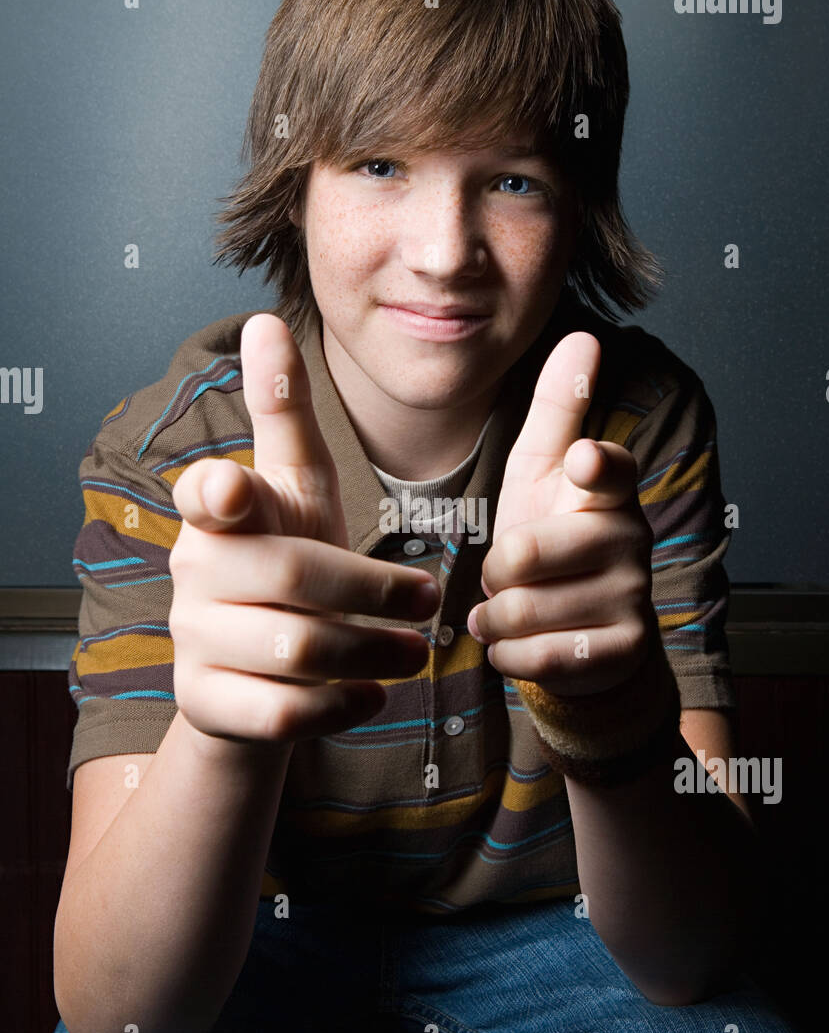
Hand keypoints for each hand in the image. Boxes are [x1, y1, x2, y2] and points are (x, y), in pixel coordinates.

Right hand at [169, 313, 438, 742]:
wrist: (249, 670)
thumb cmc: (287, 562)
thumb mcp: (295, 489)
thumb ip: (283, 415)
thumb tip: (264, 321)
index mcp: (216, 515)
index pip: (208, 495)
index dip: (220, 492)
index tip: (235, 489)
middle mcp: (193, 573)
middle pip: (294, 577)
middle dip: (374, 591)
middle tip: (431, 602)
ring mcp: (193, 640)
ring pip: (296, 649)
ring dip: (372, 650)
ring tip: (416, 652)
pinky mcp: (207, 702)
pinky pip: (283, 711)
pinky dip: (339, 706)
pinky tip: (372, 695)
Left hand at [466, 331, 655, 698]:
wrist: (585, 636)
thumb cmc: (553, 540)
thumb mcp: (542, 473)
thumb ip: (559, 410)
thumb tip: (584, 335)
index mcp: (608, 491)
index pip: (607, 471)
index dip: (593, 467)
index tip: (583, 461)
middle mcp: (630, 540)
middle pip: (522, 555)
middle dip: (494, 575)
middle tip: (510, 577)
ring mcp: (633, 598)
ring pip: (520, 611)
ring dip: (499, 618)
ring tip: (517, 610)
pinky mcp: (624, 651)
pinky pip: (534, 657)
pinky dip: (509, 655)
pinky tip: (522, 644)